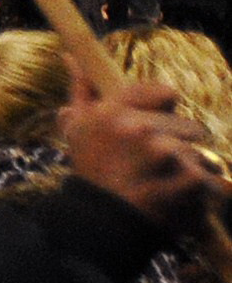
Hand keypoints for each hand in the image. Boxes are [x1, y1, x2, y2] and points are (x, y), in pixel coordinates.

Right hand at [63, 64, 231, 235]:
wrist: (101, 226)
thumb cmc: (92, 175)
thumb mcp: (79, 130)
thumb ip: (81, 92)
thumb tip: (71, 56)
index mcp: (115, 113)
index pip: (164, 92)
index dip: (165, 111)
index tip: (155, 130)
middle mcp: (141, 128)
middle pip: (188, 126)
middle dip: (179, 146)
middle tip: (155, 168)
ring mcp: (168, 154)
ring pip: (201, 154)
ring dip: (190, 171)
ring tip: (165, 188)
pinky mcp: (191, 180)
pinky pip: (211, 179)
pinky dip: (201, 194)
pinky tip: (177, 201)